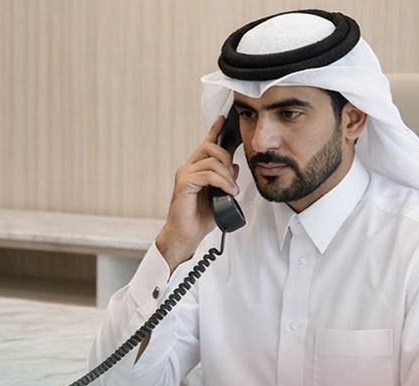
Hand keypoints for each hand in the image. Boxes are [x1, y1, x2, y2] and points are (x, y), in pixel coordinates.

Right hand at [156, 116, 239, 272]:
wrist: (186, 235)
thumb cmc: (199, 217)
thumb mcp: (219, 196)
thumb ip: (226, 180)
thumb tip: (234, 167)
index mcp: (196, 169)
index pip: (206, 144)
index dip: (215, 130)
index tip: (223, 118)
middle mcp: (189, 168)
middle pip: (210, 147)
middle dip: (227, 158)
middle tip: (233, 178)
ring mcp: (185, 174)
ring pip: (211, 160)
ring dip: (227, 175)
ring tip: (232, 190)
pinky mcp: (184, 183)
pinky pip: (207, 174)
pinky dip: (222, 181)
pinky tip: (228, 191)